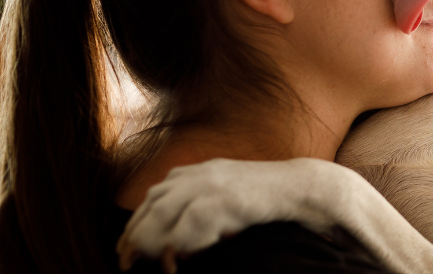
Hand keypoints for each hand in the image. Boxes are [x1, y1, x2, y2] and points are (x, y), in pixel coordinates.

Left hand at [117, 158, 345, 272]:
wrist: (306, 187)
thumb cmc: (269, 199)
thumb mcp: (228, 197)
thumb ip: (201, 209)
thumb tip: (175, 243)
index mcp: (197, 171)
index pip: (153, 196)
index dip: (136, 223)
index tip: (126, 248)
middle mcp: (199, 174)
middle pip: (152, 203)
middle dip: (135, 234)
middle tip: (126, 261)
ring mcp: (213, 184)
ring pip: (164, 210)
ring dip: (150, 239)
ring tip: (143, 262)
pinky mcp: (228, 199)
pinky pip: (192, 222)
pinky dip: (179, 241)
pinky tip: (176, 259)